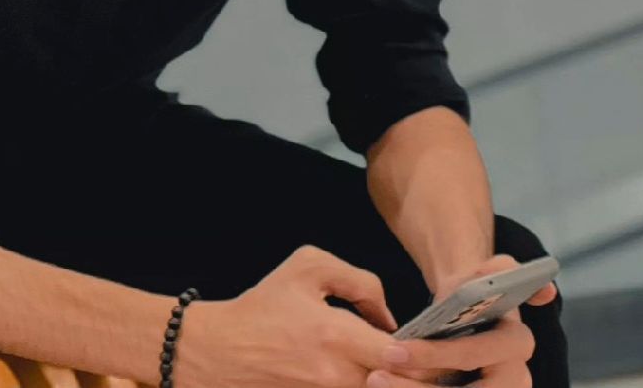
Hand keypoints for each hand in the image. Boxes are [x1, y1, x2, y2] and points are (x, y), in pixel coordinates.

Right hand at [176, 244, 403, 387]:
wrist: (222, 351)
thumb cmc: (265, 306)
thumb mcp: (308, 267)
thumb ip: (359, 281)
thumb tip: (387, 316)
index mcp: (335, 335)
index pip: (399, 355)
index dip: (419, 348)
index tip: (420, 338)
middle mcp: (335, 376)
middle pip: (393, 382)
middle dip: (412, 370)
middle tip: (418, 354)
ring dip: (389, 378)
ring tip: (391, 361)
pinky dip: (366, 383)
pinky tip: (367, 370)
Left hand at [363, 254, 556, 387]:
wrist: (468, 315)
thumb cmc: (472, 293)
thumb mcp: (482, 273)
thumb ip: (502, 271)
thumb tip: (546, 288)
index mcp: (519, 343)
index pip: (472, 354)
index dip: (433, 356)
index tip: (395, 349)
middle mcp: (517, 379)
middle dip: (416, 385)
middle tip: (377, 373)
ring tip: (376, 382)